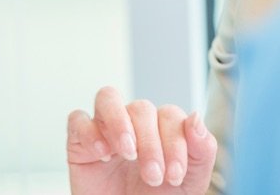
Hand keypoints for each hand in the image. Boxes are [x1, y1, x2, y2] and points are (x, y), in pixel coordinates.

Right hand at [67, 87, 216, 194]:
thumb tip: (196, 118)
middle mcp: (133, 125)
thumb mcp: (189, 181)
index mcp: (161, 130)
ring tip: (128, 153)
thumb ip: (201, 150)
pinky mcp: (79, 141)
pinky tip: (103, 155)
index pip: (169, 115)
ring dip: (120, 124)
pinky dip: (90, 133)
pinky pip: (78, 120)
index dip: (175, 142)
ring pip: (108, 98)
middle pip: (140, 108)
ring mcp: (105, 130)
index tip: (175, 174)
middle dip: (150, 144)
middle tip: (153, 177)